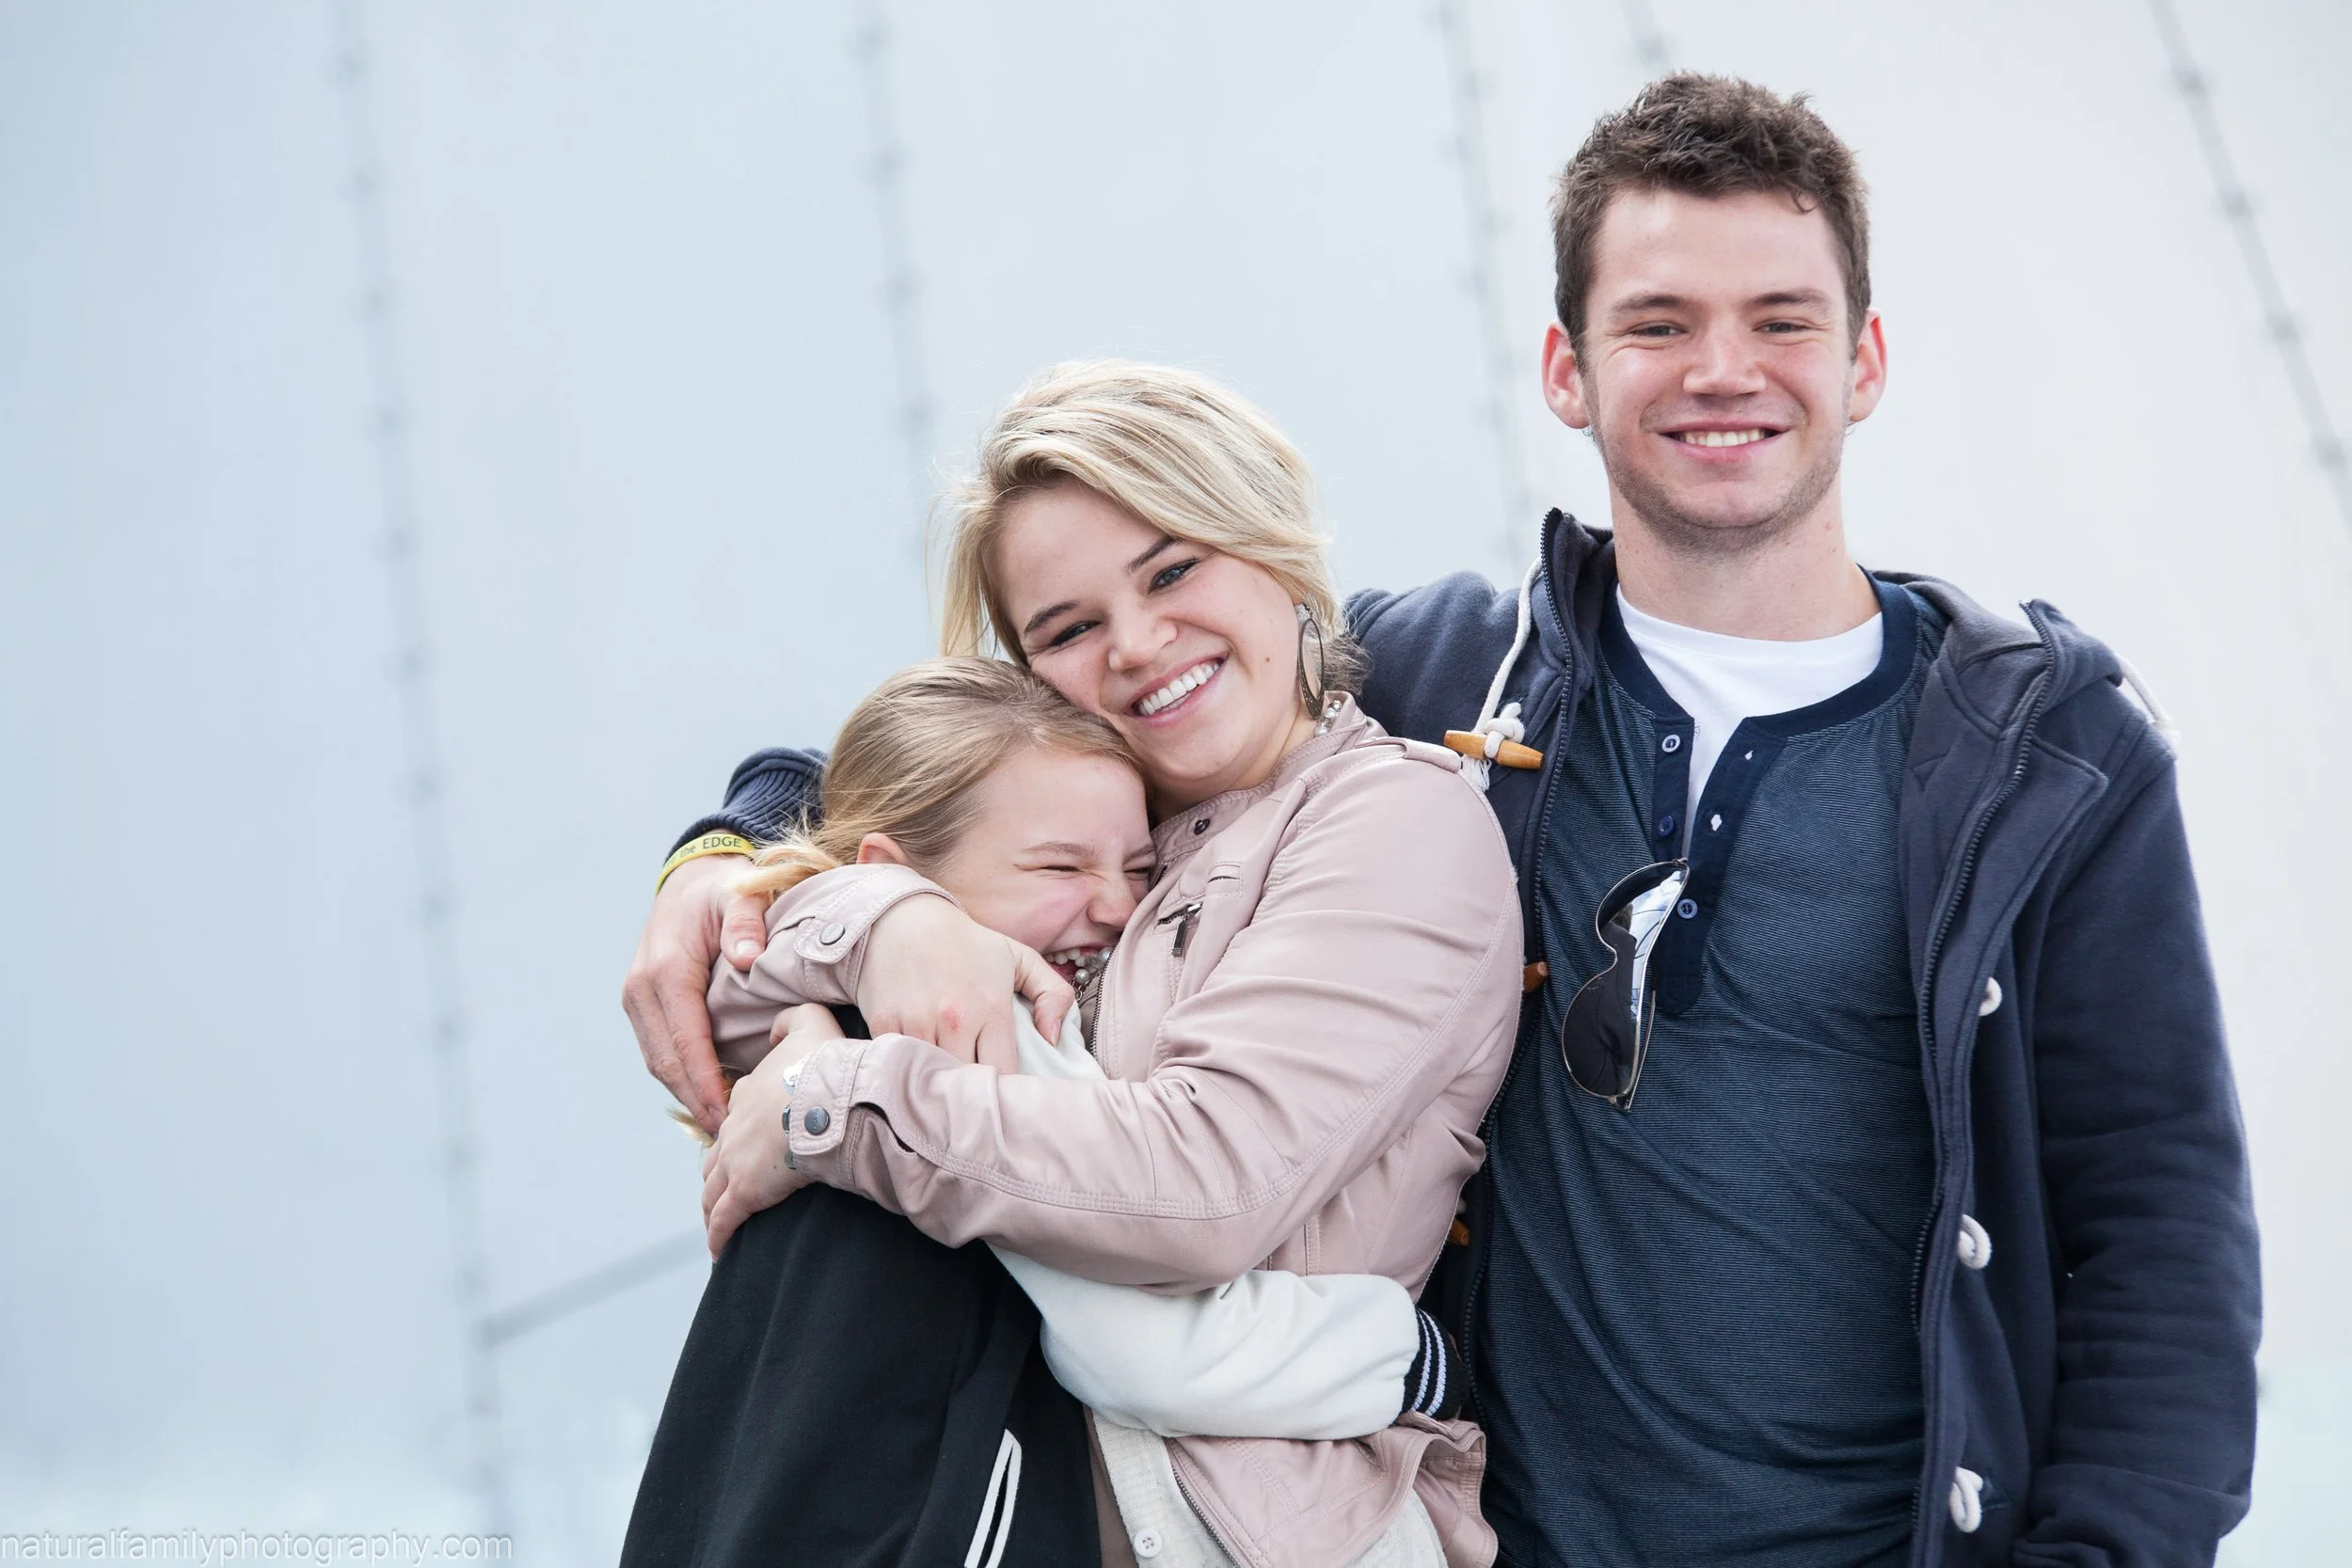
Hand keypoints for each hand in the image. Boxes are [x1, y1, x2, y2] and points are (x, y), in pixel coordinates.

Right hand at [622, 853, 770, 1134]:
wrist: (691, 879)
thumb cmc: (724, 888)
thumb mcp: (741, 894)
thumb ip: (747, 922)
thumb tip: (747, 958)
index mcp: (663, 971)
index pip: (684, 1042)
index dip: (705, 1083)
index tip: (728, 1115)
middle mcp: (640, 990)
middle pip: (666, 1062)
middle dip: (696, 1101)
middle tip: (730, 1135)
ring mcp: (637, 999)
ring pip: (659, 1061)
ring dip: (687, 1094)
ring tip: (723, 1124)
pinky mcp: (642, 1005)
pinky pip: (660, 1050)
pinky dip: (682, 1075)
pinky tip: (711, 1094)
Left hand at [702, 1004, 843, 1255]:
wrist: (830, 1099)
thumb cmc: (827, 1064)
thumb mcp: (811, 1021)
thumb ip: (791, 1017)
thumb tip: (775, 1027)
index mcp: (748, 1092)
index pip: (736, 1116)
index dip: (742, 1131)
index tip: (750, 1146)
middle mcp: (733, 1127)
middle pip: (717, 1155)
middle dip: (719, 1173)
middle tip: (727, 1191)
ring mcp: (735, 1160)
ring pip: (712, 1190)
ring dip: (713, 1207)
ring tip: (719, 1225)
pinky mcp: (744, 1192)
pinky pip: (724, 1221)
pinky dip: (719, 1236)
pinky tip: (721, 1251)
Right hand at [859, 896, 1072, 1073]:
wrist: (904, 919)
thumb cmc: (966, 944)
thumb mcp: (1019, 958)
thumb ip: (1054, 994)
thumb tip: (1053, 1039)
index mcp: (991, 1009)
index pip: (1005, 1073)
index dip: (1005, 1088)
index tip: (1004, 1090)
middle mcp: (955, 1020)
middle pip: (967, 1084)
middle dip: (973, 1093)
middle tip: (976, 1095)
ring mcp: (917, 1024)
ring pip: (933, 1081)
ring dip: (940, 1087)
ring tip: (948, 1086)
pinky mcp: (884, 1024)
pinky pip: (899, 1067)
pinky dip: (908, 1074)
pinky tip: (918, 1070)